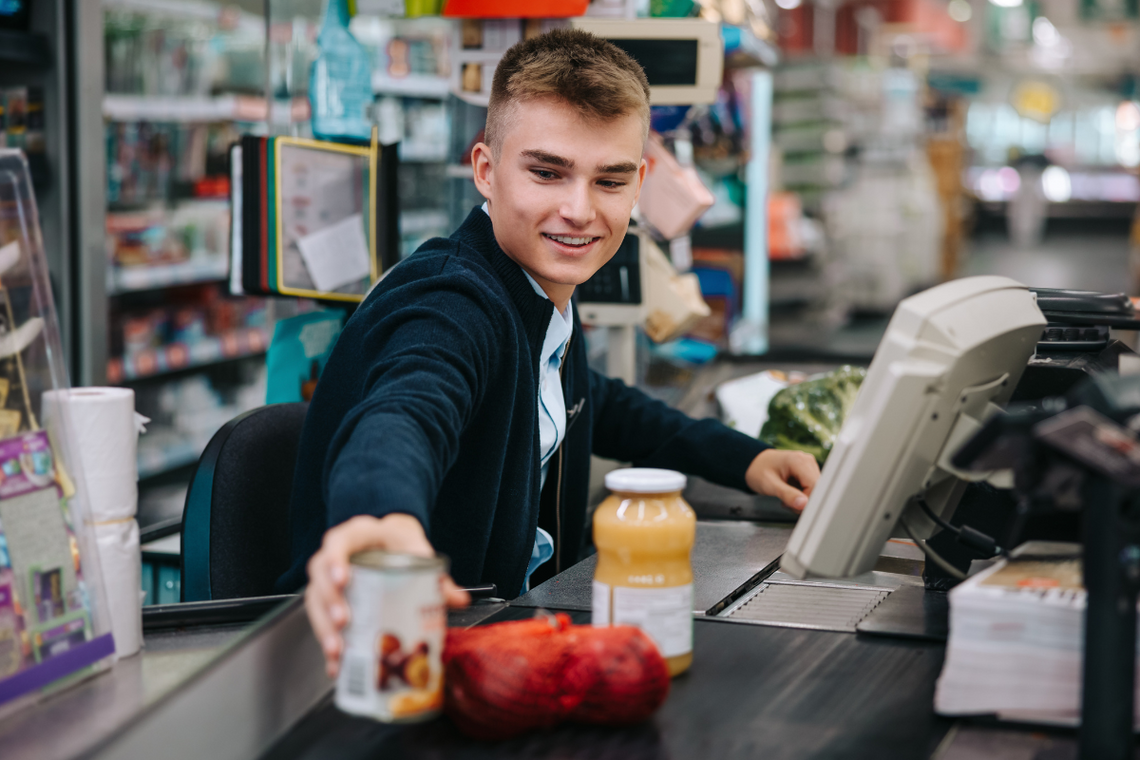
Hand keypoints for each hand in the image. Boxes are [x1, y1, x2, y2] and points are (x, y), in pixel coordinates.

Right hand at [304, 513, 469, 678]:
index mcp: (358, 536)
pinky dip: (327, 646)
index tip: (343, 579)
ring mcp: (329, 579)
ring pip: (314, 600)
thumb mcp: (419, 553)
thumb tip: (459, 599)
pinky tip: (336, 665)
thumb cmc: (401, 547)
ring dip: (324, 627)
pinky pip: (320, 622)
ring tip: (337, 650)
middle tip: (343, 621)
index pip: (338, 541)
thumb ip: (437, 576)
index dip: (335, 560)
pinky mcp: (328, 603)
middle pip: (320, 574)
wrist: (394, 545)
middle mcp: (337, 556)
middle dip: (329, 601)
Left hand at [745, 449, 819, 511]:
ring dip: (802, 501)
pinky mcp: (808, 473)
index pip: (815, 486)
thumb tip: (803, 504)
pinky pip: (812, 490)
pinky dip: (802, 498)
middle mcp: (808, 462)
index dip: (807, 501)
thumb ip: (787, 495)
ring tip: (787, 500)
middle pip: (817, 489)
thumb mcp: (770, 485)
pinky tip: (791, 497)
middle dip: (804, 502)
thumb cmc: (758, 471)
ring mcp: (809, 467)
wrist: (754, 464)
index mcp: (799, 461)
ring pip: (816, 492)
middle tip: (787, 504)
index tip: (794, 508)